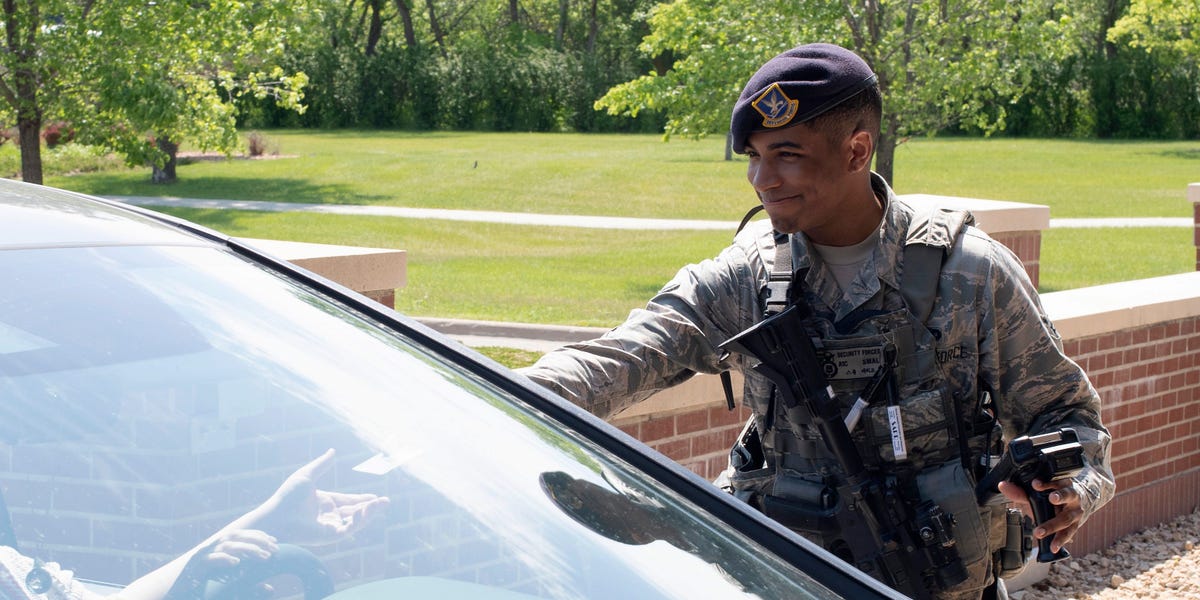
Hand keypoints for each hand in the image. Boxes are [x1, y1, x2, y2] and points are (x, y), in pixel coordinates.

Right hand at [165, 530, 278, 598]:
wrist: (178, 590)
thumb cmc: (207, 587)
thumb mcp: (233, 586)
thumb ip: (251, 586)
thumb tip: (270, 589)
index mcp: (220, 548)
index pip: (242, 535)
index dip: (259, 536)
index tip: (275, 541)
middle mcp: (213, 547)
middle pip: (238, 537)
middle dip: (258, 541)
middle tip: (274, 549)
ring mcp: (205, 555)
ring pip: (228, 546)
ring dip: (247, 549)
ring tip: (263, 556)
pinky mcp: (197, 566)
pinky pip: (211, 559)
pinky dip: (224, 559)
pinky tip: (236, 562)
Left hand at [257, 448, 389, 544]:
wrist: (277, 515)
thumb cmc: (287, 496)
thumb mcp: (307, 475)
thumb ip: (322, 464)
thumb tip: (333, 451)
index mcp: (325, 502)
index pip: (348, 501)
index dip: (362, 499)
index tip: (375, 497)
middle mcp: (329, 515)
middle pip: (355, 511)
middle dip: (372, 507)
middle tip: (386, 501)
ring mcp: (330, 526)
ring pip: (355, 521)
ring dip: (369, 513)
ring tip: (381, 504)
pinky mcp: (329, 536)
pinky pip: (348, 529)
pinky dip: (358, 521)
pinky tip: (364, 511)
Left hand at [998, 478, 1083, 553]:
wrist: (1080, 503)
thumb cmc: (1055, 496)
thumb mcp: (1040, 492)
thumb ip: (1021, 491)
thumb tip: (1003, 485)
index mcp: (1062, 483)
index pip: (1056, 480)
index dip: (1046, 482)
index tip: (1035, 484)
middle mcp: (1072, 496)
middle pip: (1068, 495)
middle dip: (1060, 496)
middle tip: (1051, 498)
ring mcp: (1076, 511)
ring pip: (1067, 517)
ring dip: (1053, 525)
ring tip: (1040, 531)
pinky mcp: (1076, 525)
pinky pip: (1069, 533)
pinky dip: (1060, 540)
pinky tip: (1052, 546)